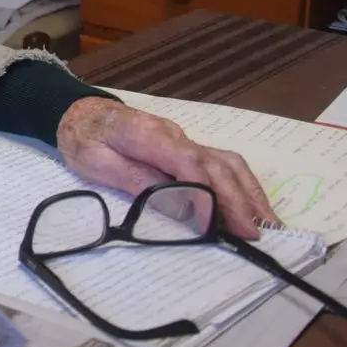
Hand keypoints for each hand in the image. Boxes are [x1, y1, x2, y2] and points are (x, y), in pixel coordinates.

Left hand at [57, 97, 279, 238]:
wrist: (79, 113)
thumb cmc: (83, 139)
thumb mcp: (96, 163)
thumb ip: (137, 182)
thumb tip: (179, 209)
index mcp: (148, 135)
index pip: (188, 163)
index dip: (204, 195)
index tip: (212, 227)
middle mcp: (175, 135)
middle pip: (216, 164)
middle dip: (238, 200)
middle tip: (254, 234)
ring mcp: (184, 139)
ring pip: (227, 162)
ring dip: (249, 193)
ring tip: (267, 224)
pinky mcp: (187, 148)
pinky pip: (221, 164)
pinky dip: (241, 185)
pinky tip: (251, 207)